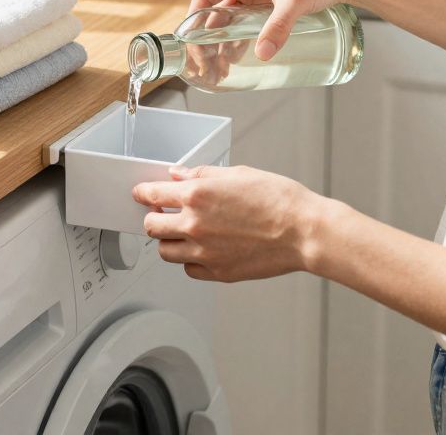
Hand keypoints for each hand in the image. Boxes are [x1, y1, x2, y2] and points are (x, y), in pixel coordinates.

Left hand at [132, 165, 328, 281]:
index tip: (141, 194)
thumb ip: (202, 175)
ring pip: (166, 252)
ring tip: (183, 233)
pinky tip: (202, 249)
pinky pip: (189, 270)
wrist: (304, 231)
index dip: (143, 194)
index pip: (153, 195)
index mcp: (198, 196)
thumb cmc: (279, 200)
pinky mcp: (218, 272)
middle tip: (161, 214)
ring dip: (169, 241)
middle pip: (152, 227)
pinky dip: (190, 260)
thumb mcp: (238, 174)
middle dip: (153, 219)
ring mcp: (204, 253)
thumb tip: (180, 175)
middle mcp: (195, 226)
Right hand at [189, 0, 369, 59]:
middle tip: (207, 66)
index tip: (191, 44)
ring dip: (221, 42)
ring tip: (221, 68)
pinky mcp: (267, 3)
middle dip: (207, 40)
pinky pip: (244, 23)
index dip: (193, 20)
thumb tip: (262, 53)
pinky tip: (236, 57)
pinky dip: (237, 39)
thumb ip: (278, 27)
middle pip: (214, 12)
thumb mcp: (295, 2)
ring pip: (228, 20)